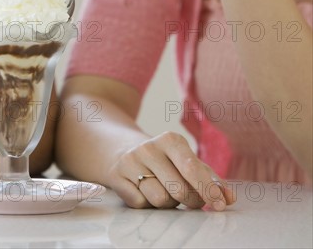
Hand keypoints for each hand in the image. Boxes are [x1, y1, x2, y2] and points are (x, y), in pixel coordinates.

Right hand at [107, 131, 235, 210]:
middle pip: (179, 190)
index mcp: (170, 140)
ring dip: (168, 203)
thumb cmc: (165, 160)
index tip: (220, 205)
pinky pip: (141, 204)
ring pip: (160, 200)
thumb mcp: (188, 162)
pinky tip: (145, 191)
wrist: (123, 150)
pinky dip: (148, 204)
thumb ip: (211, 179)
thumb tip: (229, 197)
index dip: (208, 189)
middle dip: (190, 201)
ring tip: (164, 190)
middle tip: (190, 198)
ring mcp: (130, 162)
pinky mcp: (117, 177)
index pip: (192, 168)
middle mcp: (148, 148)